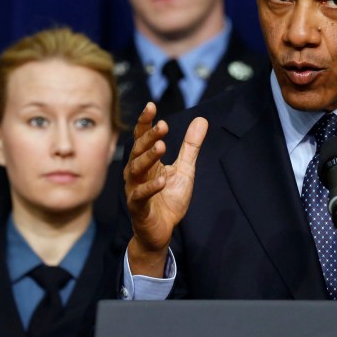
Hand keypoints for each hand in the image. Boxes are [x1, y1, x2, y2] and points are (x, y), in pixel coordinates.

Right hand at [124, 102, 207, 275]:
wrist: (162, 231)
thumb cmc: (169, 199)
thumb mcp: (185, 170)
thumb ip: (191, 146)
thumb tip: (201, 120)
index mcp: (146, 161)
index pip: (143, 137)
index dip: (145, 122)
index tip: (152, 106)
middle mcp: (136, 172)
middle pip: (138, 150)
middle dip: (148, 137)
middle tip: (162, 125)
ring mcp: (135, 189)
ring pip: (136, 170)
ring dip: (148, 157)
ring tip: (161, 146)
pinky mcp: (138, 208)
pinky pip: (141, 196)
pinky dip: (151, 187)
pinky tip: (162, 180)